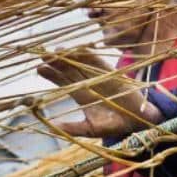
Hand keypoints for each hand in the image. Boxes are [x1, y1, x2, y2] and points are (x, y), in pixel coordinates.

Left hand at [37, 48, 162, 136]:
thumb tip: (51, 127)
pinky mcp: (110, 72)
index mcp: (79, 95)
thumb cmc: (113, 126)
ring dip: (69, 55)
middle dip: (55, 62)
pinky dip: (90, 54)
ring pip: (80, 62)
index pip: (62, 81)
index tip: (40, 68)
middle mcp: (86, 82)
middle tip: (42, 55)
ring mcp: (98, 75)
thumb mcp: (90, 129)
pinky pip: (98, 60)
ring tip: (57, 50)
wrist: (137, 121)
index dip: (51, 74)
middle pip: (68, 69)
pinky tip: (79, 48)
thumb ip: (72, 128)